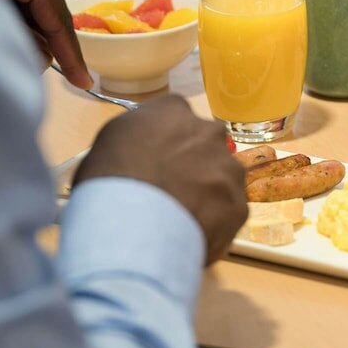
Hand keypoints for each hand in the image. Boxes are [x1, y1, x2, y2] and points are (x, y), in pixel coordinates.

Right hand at [73, 95, 247, 264]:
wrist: (133, 225)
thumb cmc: (107, 180)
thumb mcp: (108, 144)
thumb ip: (134, 140)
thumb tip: (138, 154)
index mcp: (173, 110)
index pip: (176, 119)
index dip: (166, 143)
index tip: (156, 161)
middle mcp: (208, 132)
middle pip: (204, 147)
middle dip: (192, 166)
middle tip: (170, 191)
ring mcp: (229, 169)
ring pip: (221, 180)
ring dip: (206, 195)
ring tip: (180, 220)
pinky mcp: (239, 205)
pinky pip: (226, 215)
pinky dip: (213, 226)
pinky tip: (190, 237)